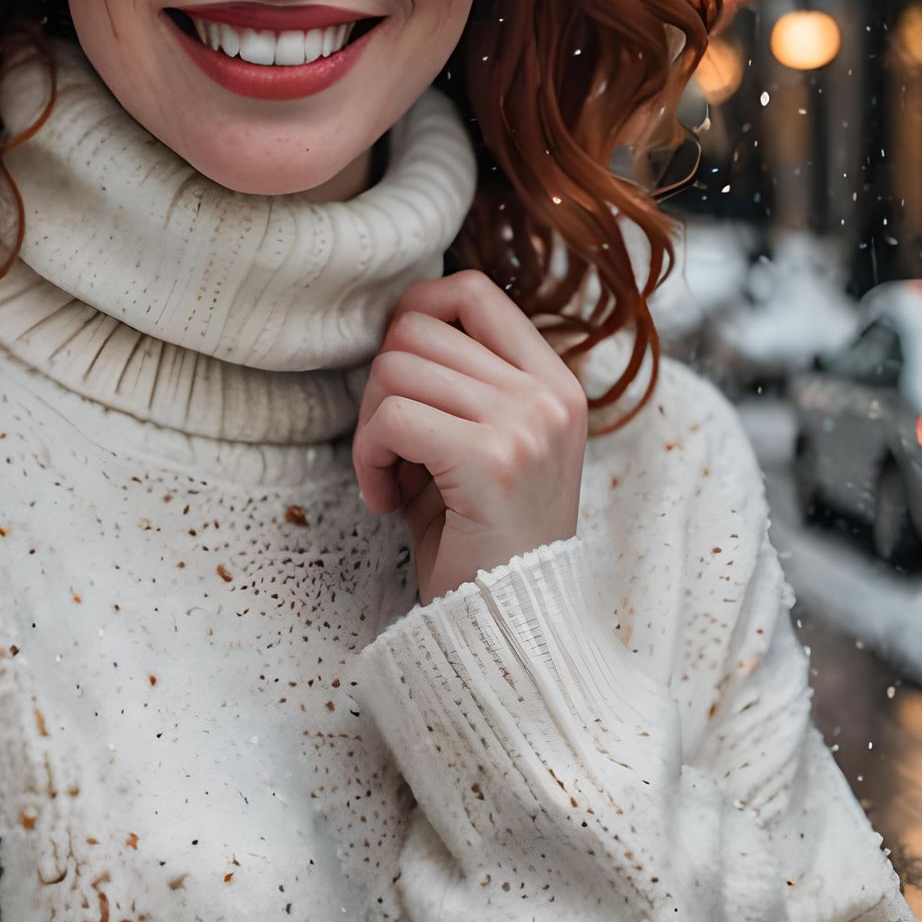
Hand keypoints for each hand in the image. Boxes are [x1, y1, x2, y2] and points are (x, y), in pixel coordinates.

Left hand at [352, 270, 589, 607]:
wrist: (510, 630)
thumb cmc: (479, 536)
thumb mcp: (479, 442)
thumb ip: (452, 380)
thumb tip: (395, 320)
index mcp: (553, 381)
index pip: (471, 291)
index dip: (414, 316)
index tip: (398, 377)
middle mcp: (548, 394)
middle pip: (418, 328)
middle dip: (380, 384)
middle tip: (388, 445)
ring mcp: (527, 424)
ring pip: (395, 368)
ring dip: (370, 426)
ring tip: (388, 476)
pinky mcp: (492, 461)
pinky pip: (392, 418)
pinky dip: (368, 457)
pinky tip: (384, 498)